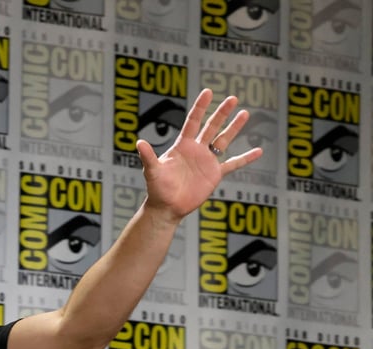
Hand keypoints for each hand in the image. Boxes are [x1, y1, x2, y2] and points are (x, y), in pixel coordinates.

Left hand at [137, 89, 262, 222]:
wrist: (167, 207)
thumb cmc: (157, 189)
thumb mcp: (152, 171)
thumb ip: (148, 157)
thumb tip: (139, 142)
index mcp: (183, 146)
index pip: (193, 122)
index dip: (200, 107)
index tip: (208, 91)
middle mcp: (196, 150)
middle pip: (211, 127)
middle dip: (221, 113)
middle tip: (233, 98)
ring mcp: (207, 161)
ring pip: (223, 140)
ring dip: (234, 128)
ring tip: (245, 113)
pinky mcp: (215, 174)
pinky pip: (233, 164)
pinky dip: (245, 158)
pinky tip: (259, 151)